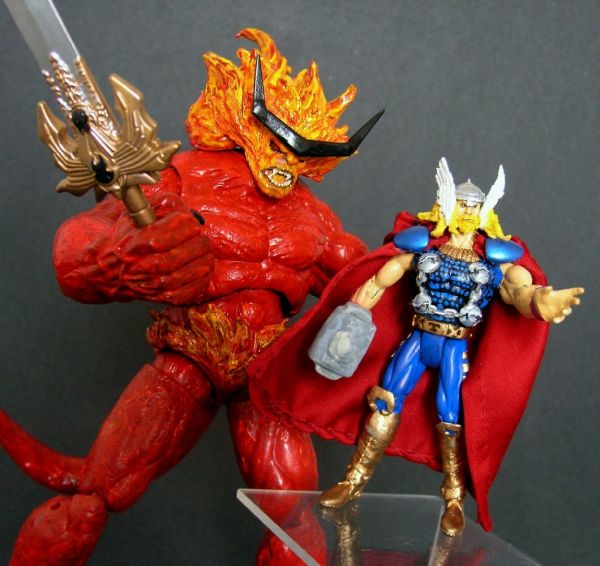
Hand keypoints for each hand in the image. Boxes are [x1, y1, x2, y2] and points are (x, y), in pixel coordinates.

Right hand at [94, 193, 213, 303]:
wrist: (106, 271)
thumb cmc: (123, 241)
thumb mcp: (134, 215)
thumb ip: (159, 205)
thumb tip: (183, 207)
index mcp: (140, 241)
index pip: (179, 227)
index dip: (188, 223)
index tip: (189, 222)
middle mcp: (148, 264)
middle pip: (191, 248)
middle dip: (200, 240)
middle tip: (198, 237)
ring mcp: (157, 283)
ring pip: (197, 269)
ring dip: (205, 258)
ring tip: (202, 251)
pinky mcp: (164, 297)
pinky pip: (194, 289)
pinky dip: (203, 278)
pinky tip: (200, 269)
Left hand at [533, 286, 584, 323]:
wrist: (538, 305)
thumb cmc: (544, 296)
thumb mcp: (543, 292)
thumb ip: (546, 290)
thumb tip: (550, 288)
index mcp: (565, 295)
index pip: (573, 291)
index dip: (578, 291)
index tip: (581, 290)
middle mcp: (566, 302)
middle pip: (573, 301)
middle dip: (575, 301)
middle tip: (577, 301)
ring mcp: (563, 310)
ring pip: (567, 311)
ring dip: (566, 311)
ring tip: (563, 311)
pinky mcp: (558, 317)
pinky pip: (559, 319)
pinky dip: (557, 320)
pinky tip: (554, 320)